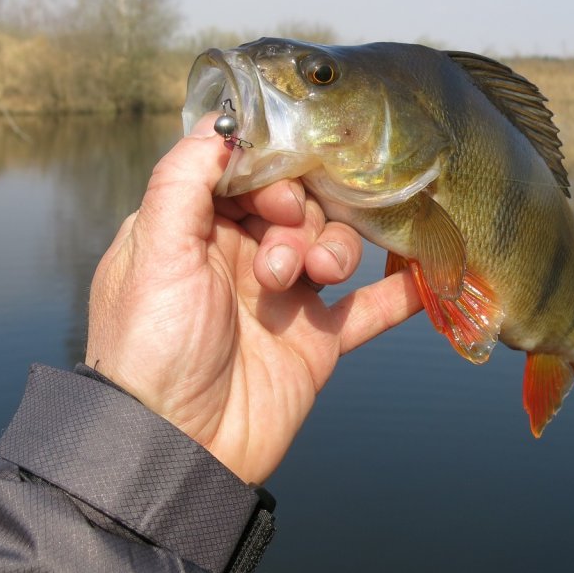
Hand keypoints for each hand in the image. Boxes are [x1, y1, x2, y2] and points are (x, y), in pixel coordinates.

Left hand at [85, 117, 421, 484]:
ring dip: (336, 249)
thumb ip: (184, 179)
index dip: (270, 175)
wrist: (176, 450)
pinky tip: (423, 278)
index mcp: (197, 229)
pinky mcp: (317, 340)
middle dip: (302, 216)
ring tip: (317, 278)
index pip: (248, 175)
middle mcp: (242, 256)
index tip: (277, 197)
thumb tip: (222, 122)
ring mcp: (284, 298)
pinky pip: (368, 308)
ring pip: (333, 246)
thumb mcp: (152, 251)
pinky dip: (397, 293)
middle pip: (297, 204)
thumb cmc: (150, 346)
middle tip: (287, 253)